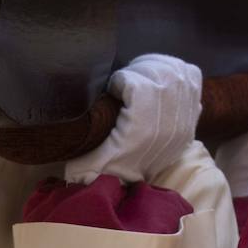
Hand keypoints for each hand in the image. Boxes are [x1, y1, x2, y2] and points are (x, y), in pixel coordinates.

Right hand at [64, 54, 201, 184]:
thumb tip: (54, 135)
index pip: (138, 85)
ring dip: (155, 65)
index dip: (122, 79)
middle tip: (124, 79)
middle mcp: (170, 122)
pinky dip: (175, 68)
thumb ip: (78, 151)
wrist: (135, 181)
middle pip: (159, 73)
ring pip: (175, 70)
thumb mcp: (86, 163)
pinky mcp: (194, 112)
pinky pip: (191, 74)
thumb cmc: (106, 167)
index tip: (111, 88)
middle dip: (138, 69)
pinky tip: (158, 76)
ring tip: (139, 75)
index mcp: (143, 131)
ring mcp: (185, 116)